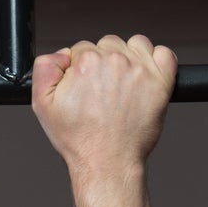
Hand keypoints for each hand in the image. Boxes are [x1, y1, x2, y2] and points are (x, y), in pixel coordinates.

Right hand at [31, 35, 175, 176]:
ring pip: (135, 45)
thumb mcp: (42, 105)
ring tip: (122, 86)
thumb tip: (61, 53)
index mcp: (87, 62)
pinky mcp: (161, 80)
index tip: (84, 88)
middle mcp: (115, 60)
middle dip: (103, 63)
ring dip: (129, 58)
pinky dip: (156, 61)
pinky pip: (165, 54)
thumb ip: (44, 69)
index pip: (83, 49)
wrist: (107, 161)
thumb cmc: (78, 138)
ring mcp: (141, 69)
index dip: (80, 69)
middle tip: (102, 92)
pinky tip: (144, 79)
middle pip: (108, 44)